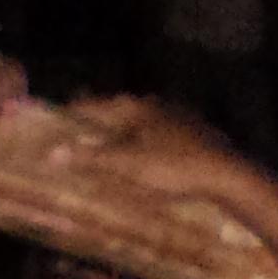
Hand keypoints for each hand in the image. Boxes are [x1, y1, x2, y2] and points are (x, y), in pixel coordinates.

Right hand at [61, 95, 250, 204]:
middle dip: (100, 120)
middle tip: (82, 132)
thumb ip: (90, 157)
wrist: (226, 174)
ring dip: (125, 130)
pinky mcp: (196, 130)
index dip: (75, 111)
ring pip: (142, 119)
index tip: (58, 116)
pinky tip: (148, 154)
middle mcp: (155, 104)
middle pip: (119, 109)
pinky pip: (160, 131)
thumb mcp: (127, 165)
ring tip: (112, 144)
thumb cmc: (172, 167)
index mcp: (136, 108)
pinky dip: (147, 139)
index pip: (96, 104)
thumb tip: (51, 152)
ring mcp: (178, 115)